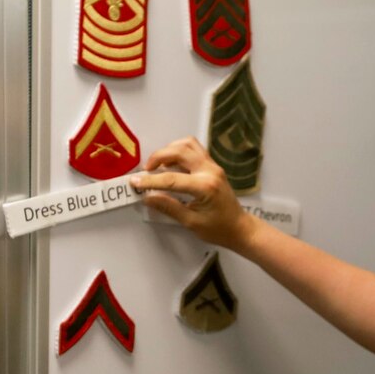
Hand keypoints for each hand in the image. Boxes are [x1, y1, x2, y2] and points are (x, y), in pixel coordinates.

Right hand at [130, 137, 257, 250]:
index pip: (172, 179)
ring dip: (170, 150)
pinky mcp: (213, 166)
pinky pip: (194, 149)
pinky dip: (179, 151)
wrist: (240, 227)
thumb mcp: (191, 222)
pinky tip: (171, 164)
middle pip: (180, 151)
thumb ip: (169, 207)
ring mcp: (213, 166)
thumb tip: (148, 197)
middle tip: (146, 171)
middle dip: (159, 157)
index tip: (135, 182)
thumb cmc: (219, 229)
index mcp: (205, 186)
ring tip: (158, 165)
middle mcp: (210, 171)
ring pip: (188, 144)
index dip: (150, 180)